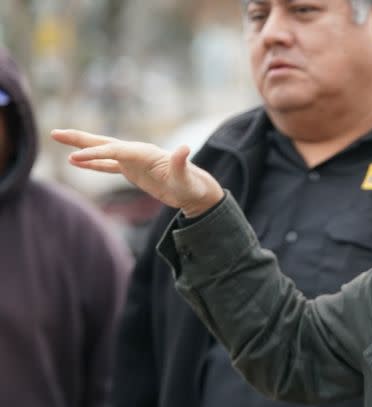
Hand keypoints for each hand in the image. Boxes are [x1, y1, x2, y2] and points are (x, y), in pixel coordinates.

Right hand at [51, 129, 223, 216]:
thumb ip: (182, 163)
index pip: (116, 151)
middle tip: (55, 132)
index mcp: (146, 153)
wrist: (196, 190)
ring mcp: (133, 160)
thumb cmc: (192, 185)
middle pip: (104, 143)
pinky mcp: (132, 169)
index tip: (76, 158)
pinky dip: (92, 163)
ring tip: (58, 138)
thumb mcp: (187, 178)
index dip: (96, 154)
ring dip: (81, 147)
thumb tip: (185, 148)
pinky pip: (107, 165)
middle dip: (80, 139)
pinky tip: (75, 161)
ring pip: (103, 151)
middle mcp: (137, 152)